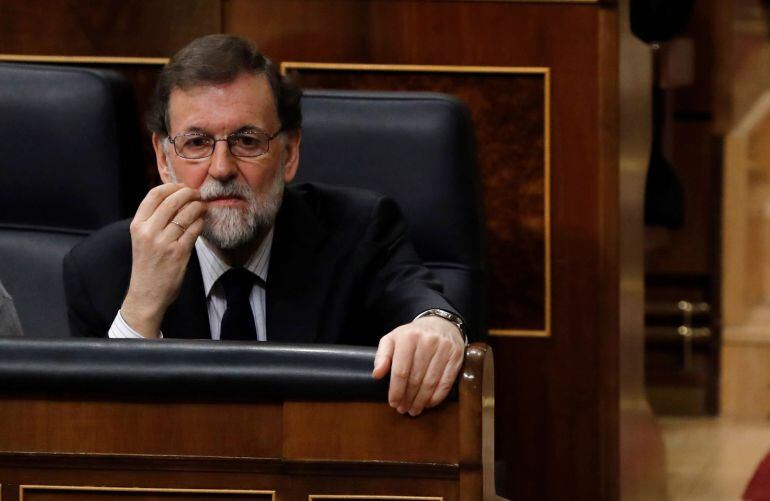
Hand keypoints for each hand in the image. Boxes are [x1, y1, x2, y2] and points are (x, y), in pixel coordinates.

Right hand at [121, 183, 205, 336]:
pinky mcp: (178, 253)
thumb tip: (174, 198)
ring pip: (186, 213)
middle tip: (197, 194)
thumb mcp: (141, 239)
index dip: (172, 186)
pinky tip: (202, 222)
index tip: (182, 187)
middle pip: (172, 200)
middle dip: (189, 193)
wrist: (146, 294)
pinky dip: (201, 222)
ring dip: (198, 206)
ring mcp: (164, 242)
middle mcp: (148, 231)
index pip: (154, 194)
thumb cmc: (147, 265)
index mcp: (137, 225)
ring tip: (202, 207)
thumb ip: (153, 220)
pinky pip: (194, 229)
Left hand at [372, 315, 464, 415]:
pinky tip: (428, 403)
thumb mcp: (393, 339)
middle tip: (403, 409)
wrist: (441, 324)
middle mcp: (428, 341)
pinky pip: (446, 382)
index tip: (393, 402)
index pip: (401, 370)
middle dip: (408, 398)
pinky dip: (436, 397)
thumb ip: (382, 355)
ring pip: (431, 383)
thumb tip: (377, 374)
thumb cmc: (413, 335)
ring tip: (414, 409)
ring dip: (421, 401)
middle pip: (416, 379)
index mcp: (408, 337)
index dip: (396, 390)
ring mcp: (444, 349)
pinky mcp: (456, 356)